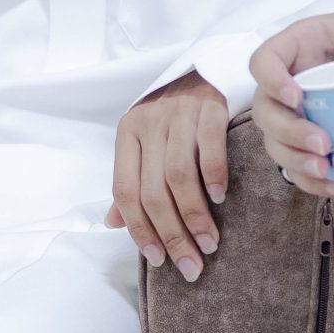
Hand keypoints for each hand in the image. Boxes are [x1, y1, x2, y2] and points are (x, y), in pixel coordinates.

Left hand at [107, 71, 229, 281]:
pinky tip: (220, 200)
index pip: (125, 190)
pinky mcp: (210, 107)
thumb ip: (132, 180)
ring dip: (195, 216)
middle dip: (172, 234)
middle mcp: (149, 123)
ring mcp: (179, 113)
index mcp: (127, 133)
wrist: (205, 68)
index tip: (158, 260)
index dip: (139, 229)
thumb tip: (113, 224)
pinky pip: (209, 148)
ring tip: (208, 243)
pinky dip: (213, 178)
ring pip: (179, 176)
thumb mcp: (144, 142)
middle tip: (191, 264)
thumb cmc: (172, 116)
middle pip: (154, 190)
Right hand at [248, 2, 333, 198]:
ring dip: (295, 162)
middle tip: (323, 145)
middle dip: (289, 133)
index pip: (264, 60)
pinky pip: (294, 161)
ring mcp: (290, 109)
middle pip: (265, 109)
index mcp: (297, 44)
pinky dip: (310, 180)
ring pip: (273, 140)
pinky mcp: (303, 133)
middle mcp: (285, 78)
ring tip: (326, 172)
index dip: (270, 80)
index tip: (297, 98)